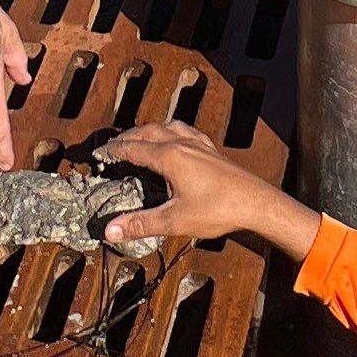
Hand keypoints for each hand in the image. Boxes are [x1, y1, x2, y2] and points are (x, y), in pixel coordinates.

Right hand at [96, 120, 317, 261]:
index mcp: (169, 156)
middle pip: (147, 132)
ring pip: (167, 127)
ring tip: (138, 139)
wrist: (256, 203)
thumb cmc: (218, 210)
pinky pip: (185, 131)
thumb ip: (141, 223)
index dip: (114, 150)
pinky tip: (175, 138)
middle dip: (127, 138)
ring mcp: (199, 144)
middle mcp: (182, 143)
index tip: (100, 153)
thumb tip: (111, 230)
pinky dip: (171, 131)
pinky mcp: (211, 150)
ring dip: (148, 131)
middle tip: (113, 146)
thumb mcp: (175, 220)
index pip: (133, 148)